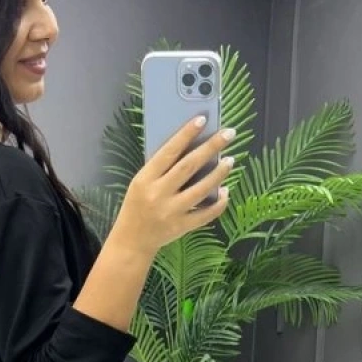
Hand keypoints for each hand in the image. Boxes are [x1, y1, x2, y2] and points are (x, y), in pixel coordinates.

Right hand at [112, 117, 234, 258]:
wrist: (131, 241)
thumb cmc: (136, 206)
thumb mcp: (140, 183)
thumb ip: (161, 169)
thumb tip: (191, 148)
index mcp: (145, 180)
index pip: (169, 152)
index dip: (186, 134)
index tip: (202, 119)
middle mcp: (158, 194)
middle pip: (189, 166)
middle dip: (211, 147)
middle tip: (228, 134)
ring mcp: (171, 212)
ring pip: (201, 189)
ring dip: (219, 173)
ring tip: (230, 160)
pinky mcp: (181, 227)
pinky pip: (206, 214)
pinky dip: (219, 202)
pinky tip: (225, 190)